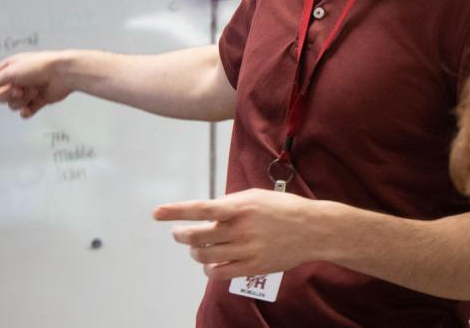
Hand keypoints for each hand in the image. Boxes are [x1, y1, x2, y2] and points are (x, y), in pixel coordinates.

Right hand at [0, 51, 73, 118]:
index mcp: (9, 68)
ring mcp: (27, 90)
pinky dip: (27, 110)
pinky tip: (33, 105)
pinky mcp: (37, 100)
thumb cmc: (39, 67)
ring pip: (12, 104)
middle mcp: (16, 79)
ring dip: (20, 100)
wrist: (64, 73)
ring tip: (32, 92)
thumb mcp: (12, 72)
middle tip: (19, 89)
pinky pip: (24, 111)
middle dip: (7, 95)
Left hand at [153, 188, 332, 279]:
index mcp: (240, 207)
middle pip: (196, 237)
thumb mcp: (256, 196)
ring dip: (194, 252)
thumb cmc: (284, 209)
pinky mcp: (251, 267)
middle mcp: (240, 229)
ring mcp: (245, 250)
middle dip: (181, 234)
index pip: (200, 208)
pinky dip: (209, 268)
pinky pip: (218, 273)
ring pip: (204, 256)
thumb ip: (230, 203)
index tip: (157, 212)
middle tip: (179, 233)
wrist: (313, 230)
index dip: (175, 210)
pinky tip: (211, 263)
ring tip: (196, 247)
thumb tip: (206, 212)